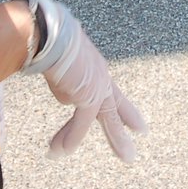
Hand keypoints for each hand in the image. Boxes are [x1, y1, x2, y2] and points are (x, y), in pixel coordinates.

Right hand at [20, 0, 148, 162]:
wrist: (49, 33)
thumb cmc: (48, 39)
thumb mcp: (57, 64)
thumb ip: (64, 82)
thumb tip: (66, 97)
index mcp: (93, 67)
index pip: (111, 93)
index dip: (124, 111)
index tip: (139, 127)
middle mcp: (99, 75)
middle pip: (114, 108)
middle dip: (122, 130)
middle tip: (133, 150)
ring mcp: (98, 85)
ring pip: (104, 118)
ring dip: (92, 140)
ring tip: (74, 155)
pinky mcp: (91, 95)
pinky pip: (81, 122)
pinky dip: (70, 136)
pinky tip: (58, 150)